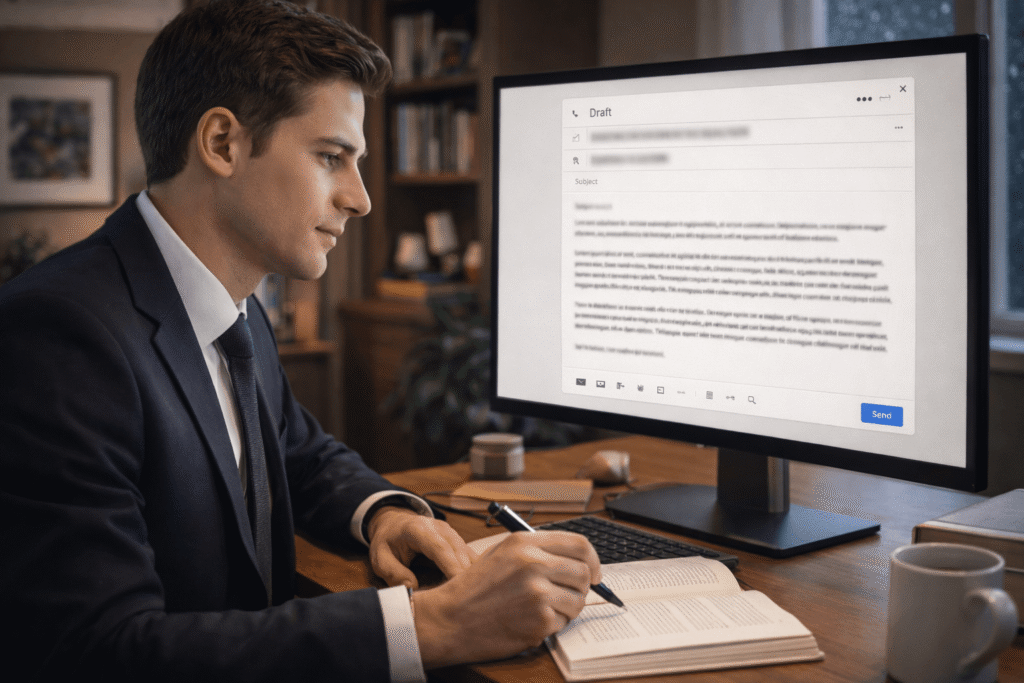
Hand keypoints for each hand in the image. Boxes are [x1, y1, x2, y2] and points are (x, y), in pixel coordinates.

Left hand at [367, 507, 474, 588]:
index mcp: (417, 529)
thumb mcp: (380, 558)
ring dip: (471, 573)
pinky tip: (471, 588)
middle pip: (458, 551)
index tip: (458, 588)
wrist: (394, 524)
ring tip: (472, 597)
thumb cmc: (387, 542)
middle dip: (465, 574)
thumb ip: (394, 573)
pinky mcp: (456, 540)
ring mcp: (450, 532)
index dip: (451, 566)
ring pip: (467, 553)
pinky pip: (469, 555)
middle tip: (468, 599)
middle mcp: (438, 527)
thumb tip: (412, 588)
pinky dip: (472, 571)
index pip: (439, 548)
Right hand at [410, 530, 601, 667]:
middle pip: (583, 572)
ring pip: (578, 600)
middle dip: (582, 587)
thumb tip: (576, 559)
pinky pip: (564, 621)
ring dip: (567, 608)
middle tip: (568, 595)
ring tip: (542, 609)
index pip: (579, 543)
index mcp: (524, 543)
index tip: (593, 571)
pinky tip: (530, 621)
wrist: (451, 618)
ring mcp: (538, 592)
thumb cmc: (475, 589)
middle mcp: (533, 563)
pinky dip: (552, 625)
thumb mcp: (502, 554)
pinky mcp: (540, 620)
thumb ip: (537, 551)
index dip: (592, 559)